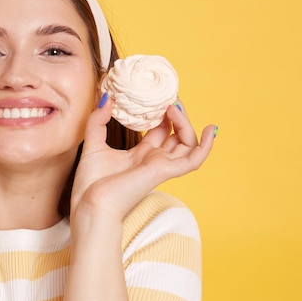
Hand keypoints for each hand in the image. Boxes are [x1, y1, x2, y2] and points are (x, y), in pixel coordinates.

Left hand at [71, 97, 215, 223]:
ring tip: (174, 107)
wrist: (91, 204)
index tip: (159, 96)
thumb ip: (97, 121)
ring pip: (187, 143)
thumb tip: (106, 97)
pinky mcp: (164, 172)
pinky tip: (211, 129)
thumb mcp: (92, 144)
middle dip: (176, 115)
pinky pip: (194, 160)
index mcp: (139, 155)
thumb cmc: (91, 185)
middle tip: (169, 98)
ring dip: (185, 123)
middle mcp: (153, 160)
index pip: (160, 130)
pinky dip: (206, 146)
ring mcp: (161, 166)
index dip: (163, 113)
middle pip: (176, 134)